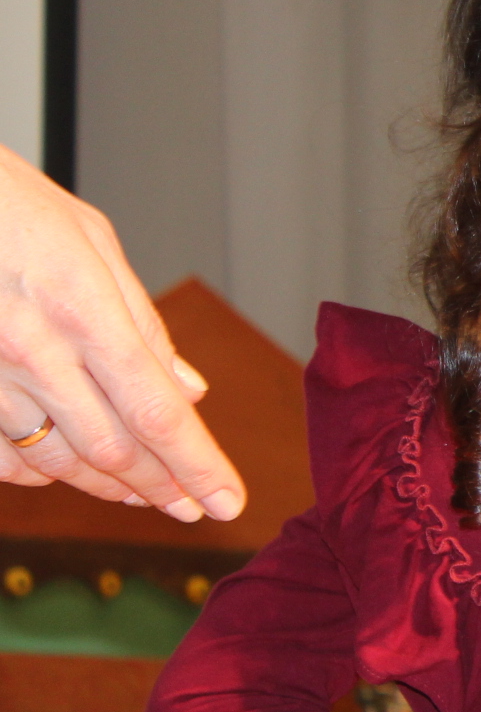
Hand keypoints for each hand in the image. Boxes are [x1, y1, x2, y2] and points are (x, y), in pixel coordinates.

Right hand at [0, 146, 240, 518]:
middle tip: (194, 506)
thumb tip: (189, 390)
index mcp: (83, 309)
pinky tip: (66, 471)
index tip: (227, 501)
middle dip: (162, 486)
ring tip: (146, 495)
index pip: (156, 410)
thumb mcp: (93, 243)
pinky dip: (38, 472)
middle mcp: (34, 351)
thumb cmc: (10, 204)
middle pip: (113, 447)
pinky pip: (2, 455)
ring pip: (57, 459)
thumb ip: (144, 324)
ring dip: (108, 486)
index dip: (197, 465)